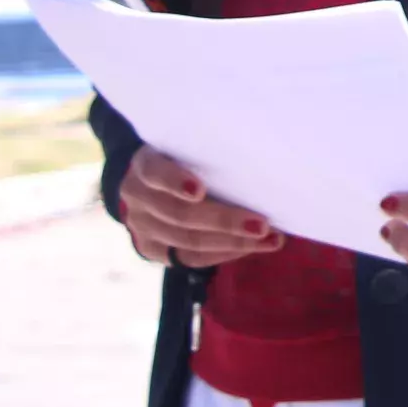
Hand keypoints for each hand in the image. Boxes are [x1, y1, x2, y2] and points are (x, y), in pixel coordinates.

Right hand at [117, 148, 283, 267]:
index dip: (175, 182)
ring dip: (233, 242)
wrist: (147, 183)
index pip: (155, 173)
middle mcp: (138, 198)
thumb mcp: (186, 148)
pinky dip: (223, 253)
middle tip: (261, 224)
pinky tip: (251, 247)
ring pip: (188, 241)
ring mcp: (142, 228)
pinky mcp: (152, 250)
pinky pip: (190, 258)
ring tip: (269, 239)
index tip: (199, 190)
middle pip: (180, 215)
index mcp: (145, 166)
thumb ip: (209, 154)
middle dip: (224, 221)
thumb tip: (260, 157)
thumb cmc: (182, 158)